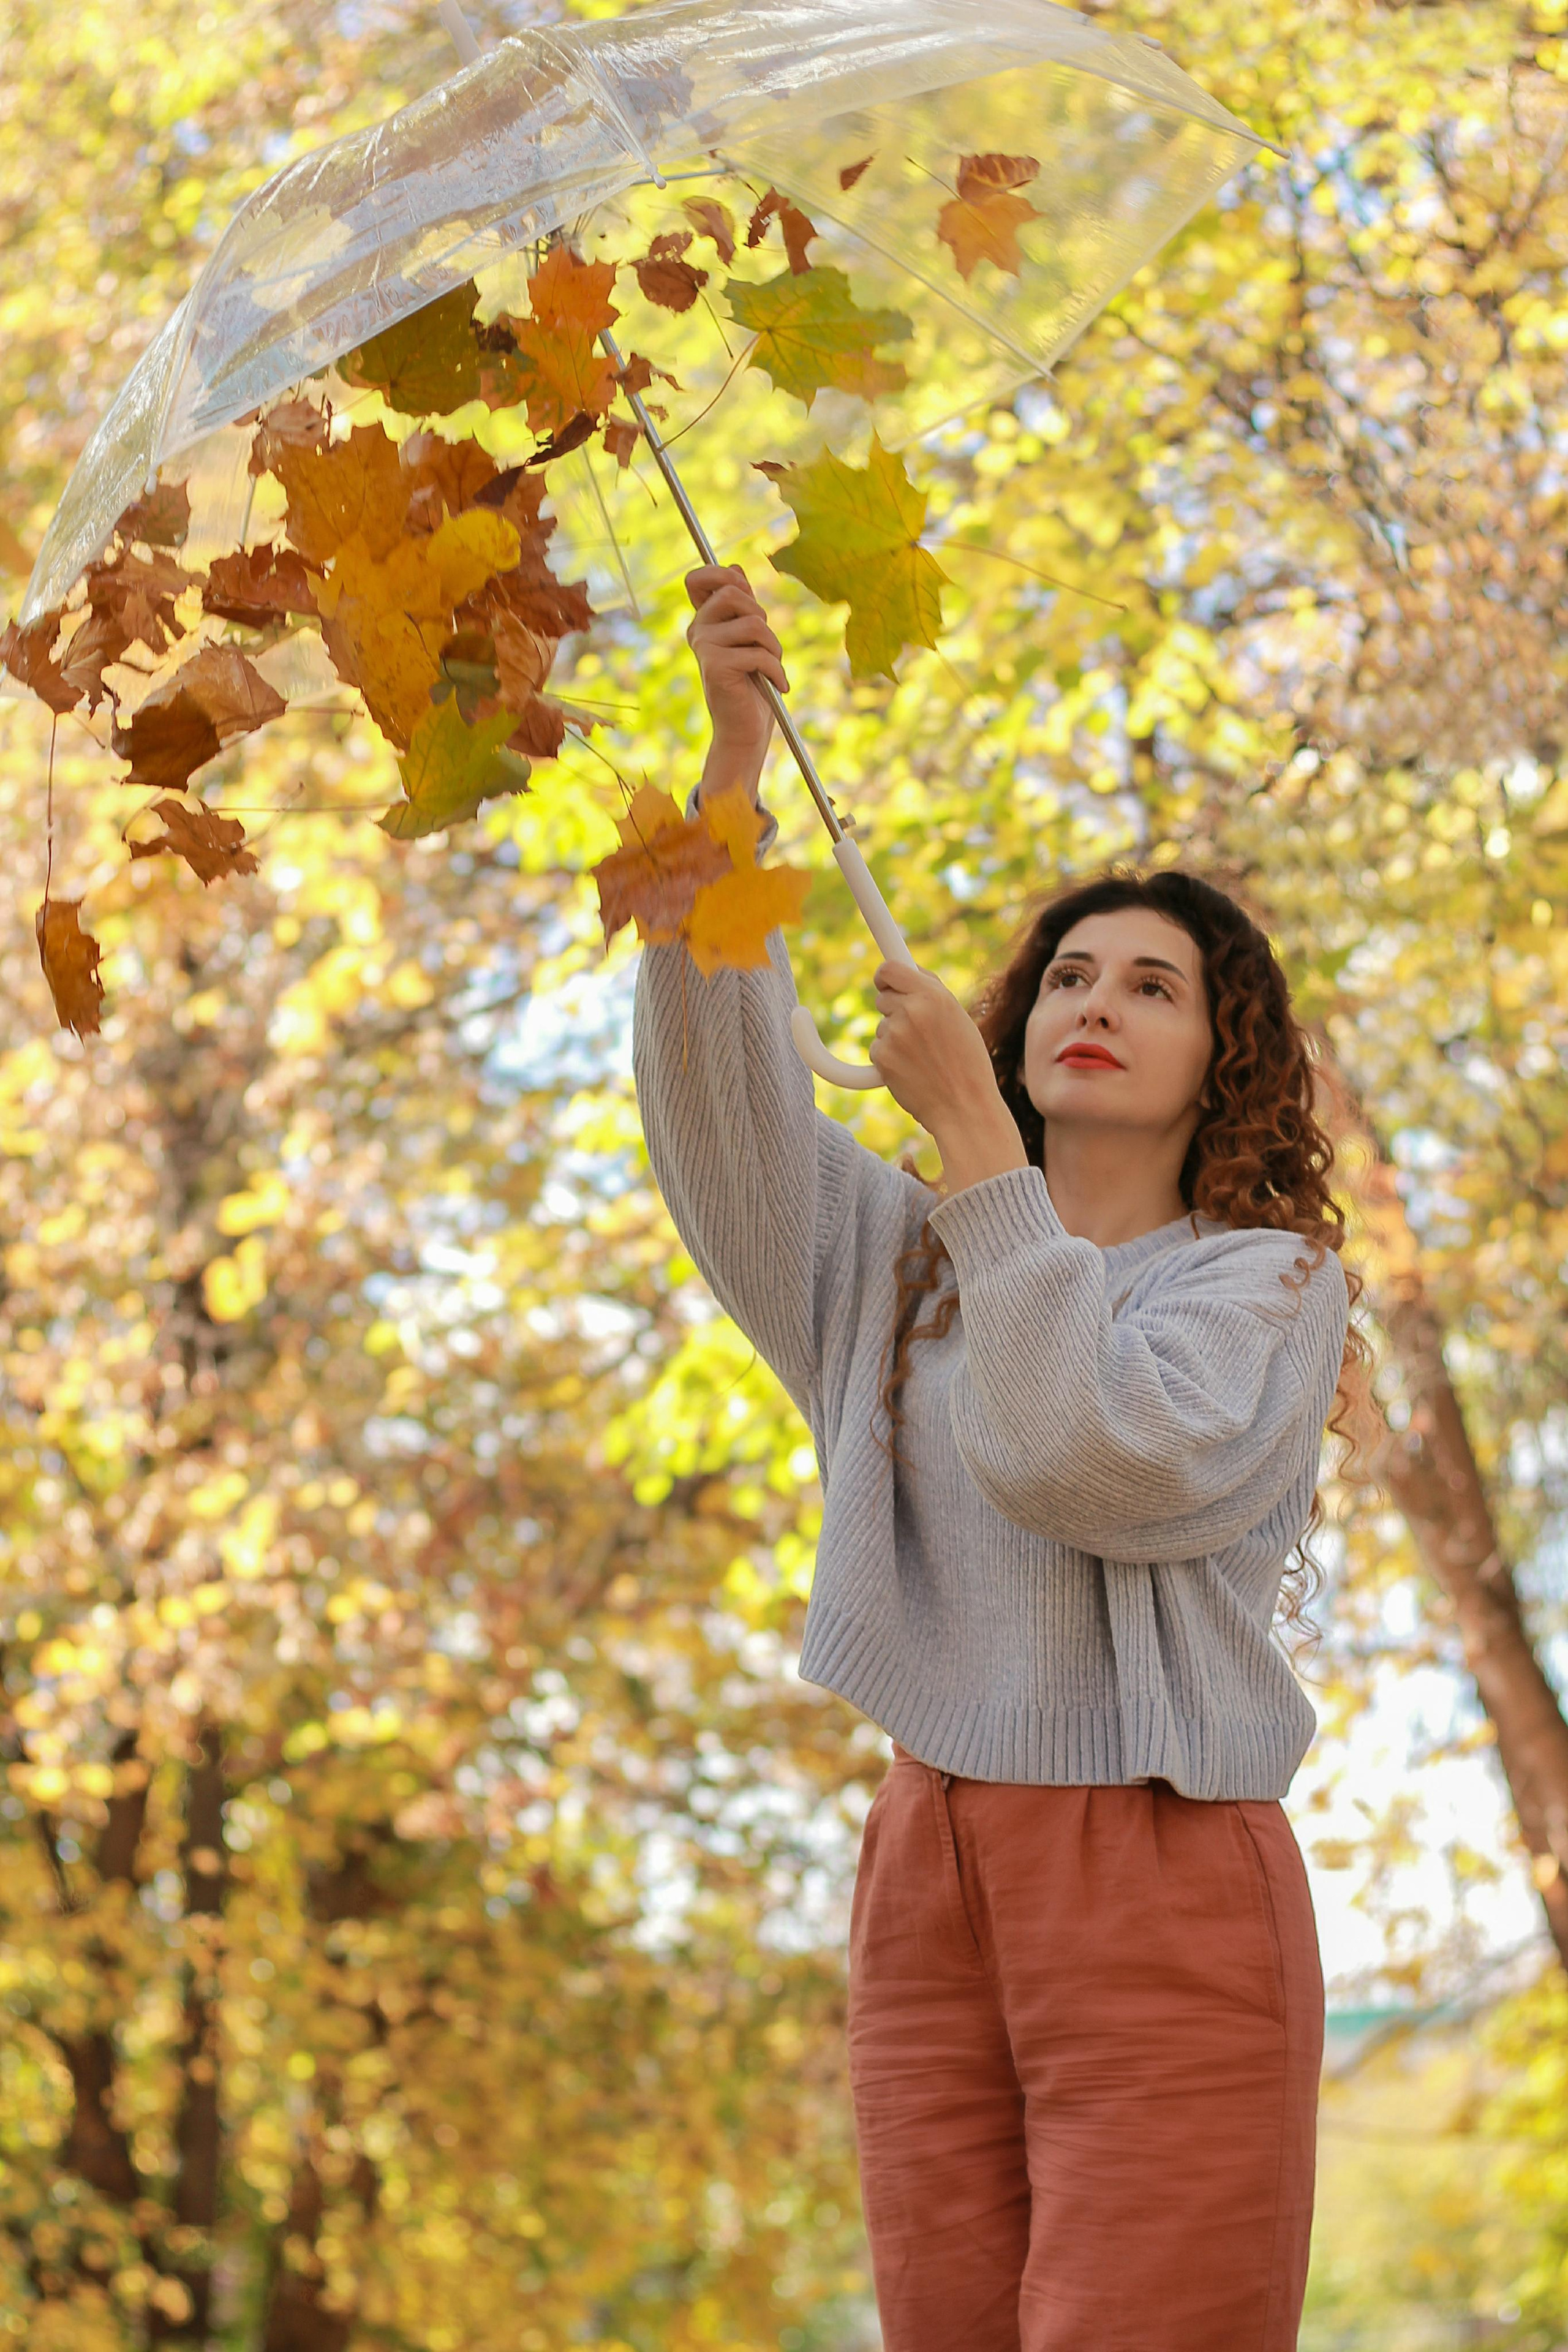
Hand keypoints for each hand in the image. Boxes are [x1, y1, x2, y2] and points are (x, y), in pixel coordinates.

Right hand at [686, 564, 786, 794]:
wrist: (746, 730)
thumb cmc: (751, 686)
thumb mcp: (750, 638)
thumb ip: (742, 606)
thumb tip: (735, 568)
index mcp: (704, 621)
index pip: (698, 578)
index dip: (724, 576)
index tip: (746, 597)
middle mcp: (698, 631)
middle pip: (733, 592)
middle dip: (761, 615)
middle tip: (766, 645)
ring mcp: (704, 648)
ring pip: (752, 622)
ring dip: (773, 645)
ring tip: (773, 666)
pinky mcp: (715, 667)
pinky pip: (758, 653)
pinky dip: (776, 670)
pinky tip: (778, 684)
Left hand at [871, 962, 1027, 1191]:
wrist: (964, 1107)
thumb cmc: (967, 1064)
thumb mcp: (958, 1018)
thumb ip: (932, 994)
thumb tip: (909, 973)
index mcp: (934, 995)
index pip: (889, 969)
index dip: (884, 976)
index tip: (884, 983)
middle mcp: (912, 1010)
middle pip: (882, 998)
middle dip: (893, 1011)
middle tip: (916, 1033)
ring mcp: (894, 1033)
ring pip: (881, 1026)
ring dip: (894, 1038)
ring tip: (922, 1058)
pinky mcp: (882, 1057)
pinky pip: (877, 1049)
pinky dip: (889, 1059)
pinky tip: (912, 1071)